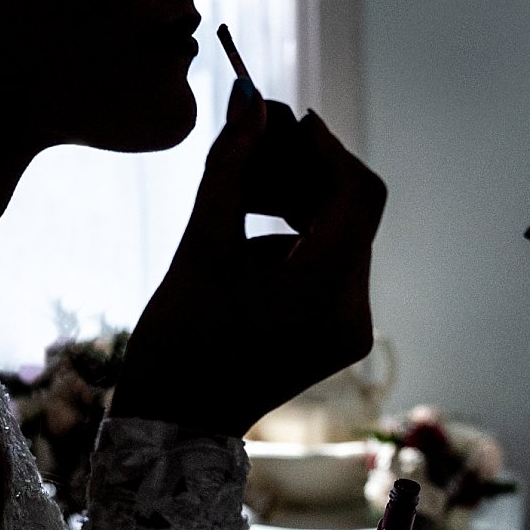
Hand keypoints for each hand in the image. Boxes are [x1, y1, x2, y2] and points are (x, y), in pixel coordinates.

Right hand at [110, 80, 386, 436]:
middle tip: (252, 138)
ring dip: (295, 200)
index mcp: (326, 292)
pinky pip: (329, 263)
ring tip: (237, 187)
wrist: (173, 426)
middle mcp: (353, 311)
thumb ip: (231, 169)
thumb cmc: (178, 343)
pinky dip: (295, 234)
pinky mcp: (335, 333)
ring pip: (339, 234)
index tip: (282, 117)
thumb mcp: (199, 247)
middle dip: (303, 169)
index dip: (324, 146)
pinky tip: (247, 224)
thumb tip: (251, 103)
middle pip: (350, 211)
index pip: (356, 192)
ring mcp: (349, 326)